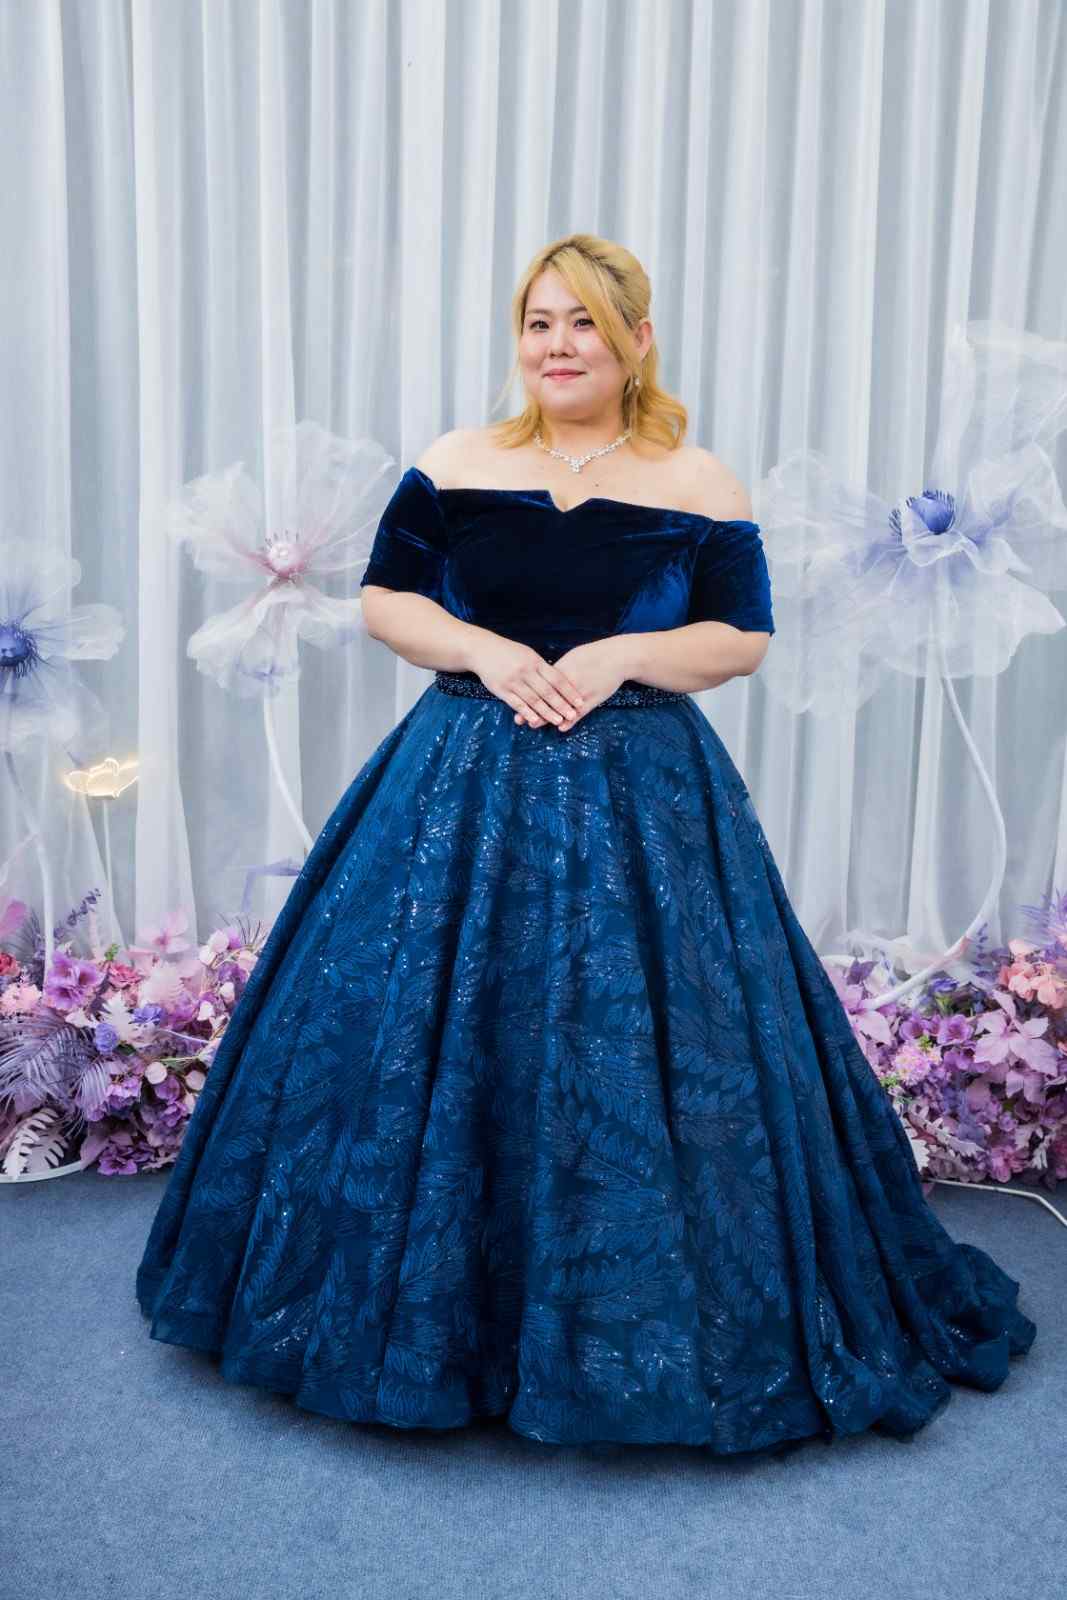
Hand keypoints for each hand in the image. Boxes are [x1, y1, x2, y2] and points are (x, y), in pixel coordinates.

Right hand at [466, 634, 585, 727]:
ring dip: (547, 712)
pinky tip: (536, 721)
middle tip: (573, 715)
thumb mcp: (528, 654)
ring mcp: (513, 681)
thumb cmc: (508, 653)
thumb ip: (542, 667)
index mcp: (535, 661)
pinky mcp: (502, 690)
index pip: (556, 678)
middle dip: (561, 704)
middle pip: (547, 691)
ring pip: (533, 699)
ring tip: (558, 721)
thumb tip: (560, 679)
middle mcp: (525, 671)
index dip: (569, 691)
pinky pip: (517, 704)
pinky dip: (527, 713)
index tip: (579, 701)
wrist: (482, 650)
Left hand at [517, 639, 631, 730]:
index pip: (540, 684)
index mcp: (562, 670)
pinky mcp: (593, 699)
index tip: (514, 699)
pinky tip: (560, 728)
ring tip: (534, 725)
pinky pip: (580, 712)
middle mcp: (569, 682)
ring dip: (547, 717)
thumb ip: (558, 668)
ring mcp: (581, 692)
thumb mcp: (573, 658)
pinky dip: (570, 721)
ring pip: (561, 708)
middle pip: (547, 698)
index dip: (527, 693)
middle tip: (519, 718)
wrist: (617, 657)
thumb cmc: (594, 656)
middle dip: (532, 708)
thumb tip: (543, 673)